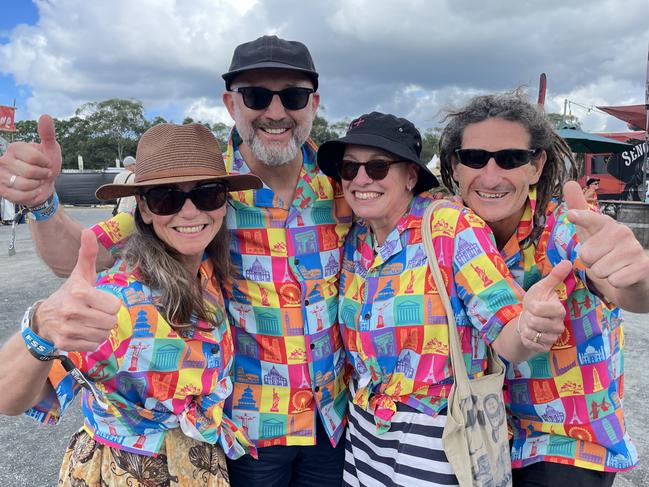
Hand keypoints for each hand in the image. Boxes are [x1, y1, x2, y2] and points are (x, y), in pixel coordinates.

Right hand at [0, 114, 61, 206]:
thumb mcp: (51, 149)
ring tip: (36, 182)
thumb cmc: (46, 166)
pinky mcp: (1, 190)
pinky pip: (19, 196)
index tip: (46, 164)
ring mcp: (1, 174)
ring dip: (37, 186)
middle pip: (30, 172)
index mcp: (15, 147)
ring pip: (24, 184)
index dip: (46, 164)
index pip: (34, 157)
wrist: (44, 185)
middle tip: (42, 175)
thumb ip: (48, 134)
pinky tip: (31, 191)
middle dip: (42, 176)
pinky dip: (31, 195)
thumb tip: (45, 116)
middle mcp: (4, 159)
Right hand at [33, 229, 120, 351]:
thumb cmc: (69, 293)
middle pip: (111, 322)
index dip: (109, 304)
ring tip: (89, 322)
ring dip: (100, 330)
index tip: (99, 301)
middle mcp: (73, 310)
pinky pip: (93, 345)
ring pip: (103, 335)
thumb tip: (89, 231)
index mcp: (80, 292)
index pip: (115, 306)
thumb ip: (87, 254)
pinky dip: (91, 340)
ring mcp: (68, 328)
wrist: (44, 318)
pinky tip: (82, 332)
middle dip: (106, 318)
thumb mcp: (80, 274)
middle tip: (95, 313)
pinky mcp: (65, 343)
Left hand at [519, 260, 571, 351]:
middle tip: (531, 315)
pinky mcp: (545, 348)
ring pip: (531, 333)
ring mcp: (553, 338)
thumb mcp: (542, 287)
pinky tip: (529, 333)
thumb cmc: (536, 301)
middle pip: (533, 321)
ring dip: (525, 327)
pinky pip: (530, 344)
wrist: (529, 319)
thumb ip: (554, 276)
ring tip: (530, 323)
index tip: (533, 304)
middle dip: (527, 317)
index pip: (539, 309)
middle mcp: (559, 325)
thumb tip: (568, 262)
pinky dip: (525, 338)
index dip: (532, 306)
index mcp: (559, 310)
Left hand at [564, 180, 648, 289]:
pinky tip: (623, 276)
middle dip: (590, 264)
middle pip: (586, 255)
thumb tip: (569, 183)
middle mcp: (622, 232)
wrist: (632, 277)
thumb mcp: (589, 232)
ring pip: (598, 270)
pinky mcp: (643, 267)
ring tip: (612, 268)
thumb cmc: (606, 253)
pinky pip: (614, 280)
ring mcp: (634, 249)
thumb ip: (579, 210)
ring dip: (602, 274)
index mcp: (606, 224)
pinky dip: (615, 283)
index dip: (580, 219)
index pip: (590, 220)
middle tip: (602, 261)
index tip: (570, 216)